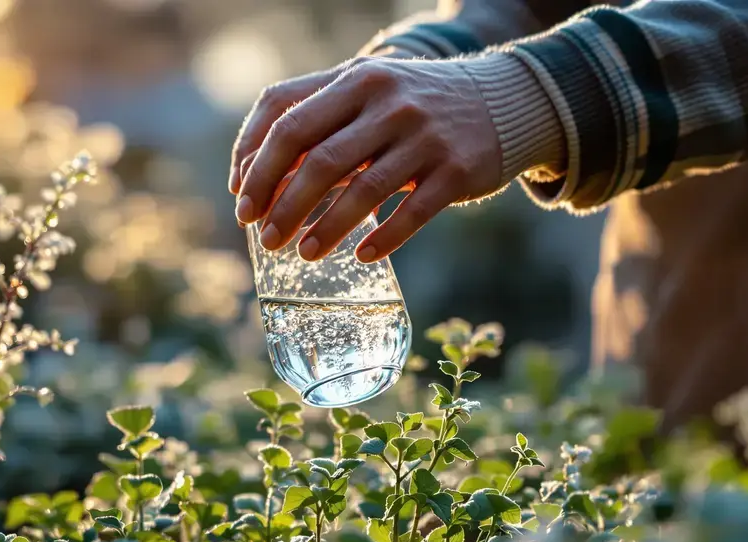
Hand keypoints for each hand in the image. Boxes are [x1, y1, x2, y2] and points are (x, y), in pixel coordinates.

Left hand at [230, 57, 501, 262]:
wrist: (504, 101)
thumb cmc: (413, 106)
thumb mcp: (366, 93)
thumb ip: (315, 119)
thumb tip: (253, 175)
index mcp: (355, 80)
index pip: (287, 121)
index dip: (256, 166)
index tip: (242, 204)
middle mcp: (388, 103)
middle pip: (319, 160)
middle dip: (284, 206)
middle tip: (266, 240)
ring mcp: (425, 136)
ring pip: (363, 191)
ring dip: (326, 229)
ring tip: (304, 254)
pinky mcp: (457, 170)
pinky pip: (413, 213)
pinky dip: (384, 239)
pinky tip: (361, 256)